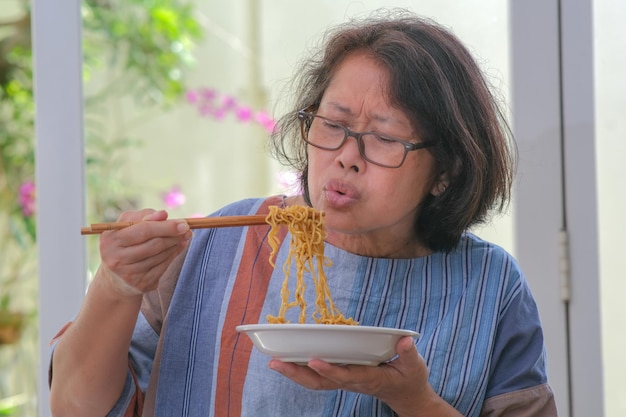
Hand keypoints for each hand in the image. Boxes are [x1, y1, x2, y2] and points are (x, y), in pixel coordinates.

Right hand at [97, 208, 191, 297]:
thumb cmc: (124, 241)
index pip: (144, 230)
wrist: (116, 277)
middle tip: (187, 230)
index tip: (184, 223)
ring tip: (182, 237)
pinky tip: (177, 247)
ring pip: (161, 255)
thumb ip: (145, 216)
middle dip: (174, 236)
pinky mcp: (141, 284)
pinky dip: (172, 255)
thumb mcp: (128, 225)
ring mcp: (129, 274)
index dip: (166, 227)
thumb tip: (163, 214)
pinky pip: (163, 267)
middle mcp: (116, 258)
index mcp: (111, 239)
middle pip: (155, 244)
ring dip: (175, 245)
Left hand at [269, 336, 459, 415]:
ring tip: (273, 362)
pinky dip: (301, 371)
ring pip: (315, 382)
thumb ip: (409, 354)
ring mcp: (345, 382)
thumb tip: (404, 341)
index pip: (346, 376)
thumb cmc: (410, 379)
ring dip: (294, 373)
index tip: (313, 360)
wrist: (407, 397)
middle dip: (297, 373)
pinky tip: (287, 362)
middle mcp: (353, 382)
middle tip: (276, 363)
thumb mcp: (415, 367)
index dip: (329, 370)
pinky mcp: (342, 379)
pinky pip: (318, 378)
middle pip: (321, 382)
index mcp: (370, 379)